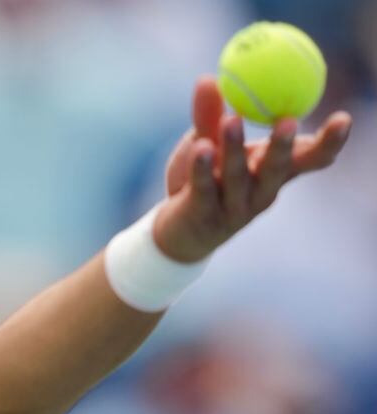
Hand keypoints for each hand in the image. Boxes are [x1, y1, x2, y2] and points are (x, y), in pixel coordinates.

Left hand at [152, 75, 352, 262]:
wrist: (177, 231)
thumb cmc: (202, 181)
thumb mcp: (205, 143)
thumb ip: (208, 116)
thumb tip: (208, 77)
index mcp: (273, 171)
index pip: (310, 159)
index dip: (330, 143)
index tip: (343, 118)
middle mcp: (260, 192)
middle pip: (278, 170)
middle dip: (285, 147)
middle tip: (288, 121)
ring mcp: (233, 208)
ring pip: (238, 178)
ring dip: (235, 149)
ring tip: (232, 120)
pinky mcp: (204, 216)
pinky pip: (204, 189)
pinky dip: (202, 168)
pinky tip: (200, 148)